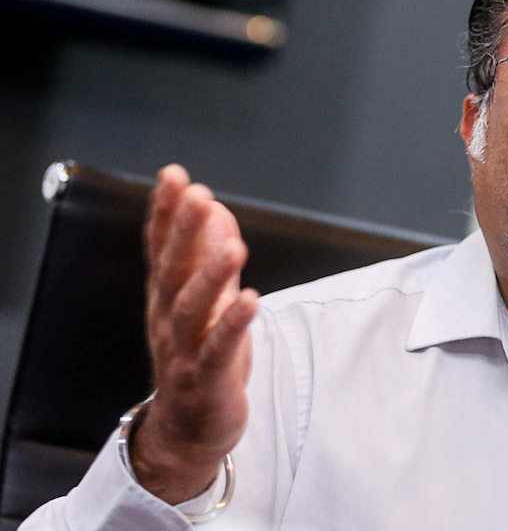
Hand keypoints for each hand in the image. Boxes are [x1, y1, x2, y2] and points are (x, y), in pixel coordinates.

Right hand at [129, 165, 257, 503]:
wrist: (189, 428)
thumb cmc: (200, 354)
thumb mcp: (206, 300)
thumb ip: (210, 255)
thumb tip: (216, 207)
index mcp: (167, 296)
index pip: (161, 247)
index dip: (166, 211)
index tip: (173, 175)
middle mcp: (168, 318)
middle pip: (173, 270)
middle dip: (184, 231)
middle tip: (199, 196)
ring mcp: (184, 350)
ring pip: (193, 309)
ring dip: (212, 276)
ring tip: (233, 247)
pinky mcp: (207, 378)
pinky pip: (218, 349)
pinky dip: (233, 324)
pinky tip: (250, 299)